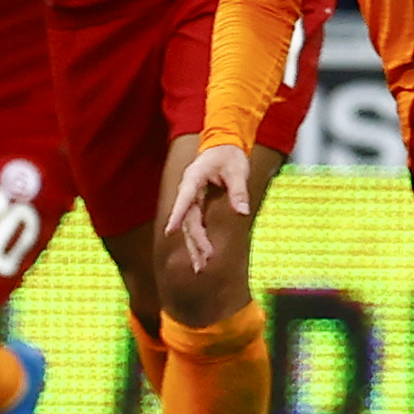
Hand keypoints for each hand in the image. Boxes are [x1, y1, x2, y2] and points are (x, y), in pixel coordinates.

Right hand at [163, 143, 250, 274]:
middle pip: (189, 219)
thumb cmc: (229, 155)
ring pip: (190, 227)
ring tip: (200, 268)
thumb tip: (242, 211)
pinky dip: (198, 241)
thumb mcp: (237, 169)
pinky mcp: (197, 205)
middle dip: (195, 241)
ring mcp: (191, 199)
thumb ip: (238, 190)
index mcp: (194, 178)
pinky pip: (195, 225)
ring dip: (194, 247)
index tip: (170, 231)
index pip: (184, 198)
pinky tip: (201, 257)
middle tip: (205, 261)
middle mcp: (188, 191)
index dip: (177, 215)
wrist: (223, 145)